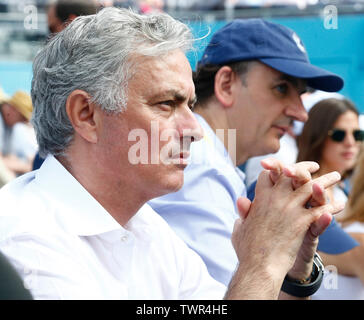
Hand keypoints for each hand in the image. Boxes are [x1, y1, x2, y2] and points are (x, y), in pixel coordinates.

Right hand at [231, 168, 343, 298]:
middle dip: (303, 167)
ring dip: (325, 180)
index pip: (269, 175)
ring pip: (311, 187)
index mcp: (260, 198)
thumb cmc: (248, 249)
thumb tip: (241, 201)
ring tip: (335, 176)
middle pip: (291, 174)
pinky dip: (331, 206)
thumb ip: (243, 212)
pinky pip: (321, 209)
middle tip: (313, 166)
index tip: (284, 171)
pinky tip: (339, 205)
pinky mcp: (302, 221)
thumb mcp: (240, 227)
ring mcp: (289, 208)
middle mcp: (275, 198)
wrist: (259, 264)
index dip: (276, 170)